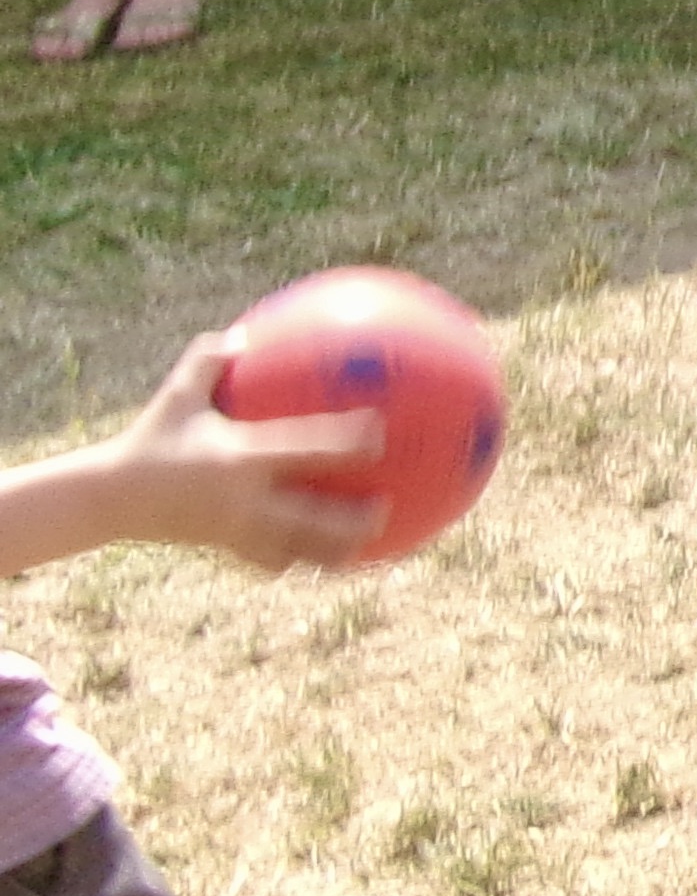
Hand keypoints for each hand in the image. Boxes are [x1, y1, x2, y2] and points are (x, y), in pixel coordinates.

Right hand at [93, 334, 384, 572]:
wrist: (107, 498)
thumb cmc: (148, 440)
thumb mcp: (177, 396)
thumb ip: (211, 360)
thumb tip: (244, 332)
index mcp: (243, 458)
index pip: (306, 449)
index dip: (346, 442)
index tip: (380, 433)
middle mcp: (245, 499)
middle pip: (311, 519)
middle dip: (352, 521)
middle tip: (390, 511)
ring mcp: (236, 529)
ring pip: (295, 550)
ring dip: (331, 554)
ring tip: (369, 553)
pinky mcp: (224, 548)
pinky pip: (266, 561)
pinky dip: (293, 563)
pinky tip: (315, 563)